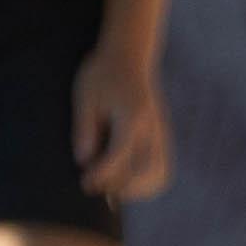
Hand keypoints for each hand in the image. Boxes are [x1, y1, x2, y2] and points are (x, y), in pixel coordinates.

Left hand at [71, 34, 172, 202]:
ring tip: (113, 190)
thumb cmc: (102, 74)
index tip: (84, 183)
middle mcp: (152, 127)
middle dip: (123, 188)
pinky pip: (162, 167)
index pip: (120, 155)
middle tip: (99, 189)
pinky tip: (124, 181)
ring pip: (161, 173)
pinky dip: (146, 181)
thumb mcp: (85, 96)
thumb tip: (83, 161)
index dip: (101, 175)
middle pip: (147, 171)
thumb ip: (85, 128)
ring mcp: (161, 132)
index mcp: (132, 115)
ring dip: (139, 189)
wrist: (129, 55)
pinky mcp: (162, 135)